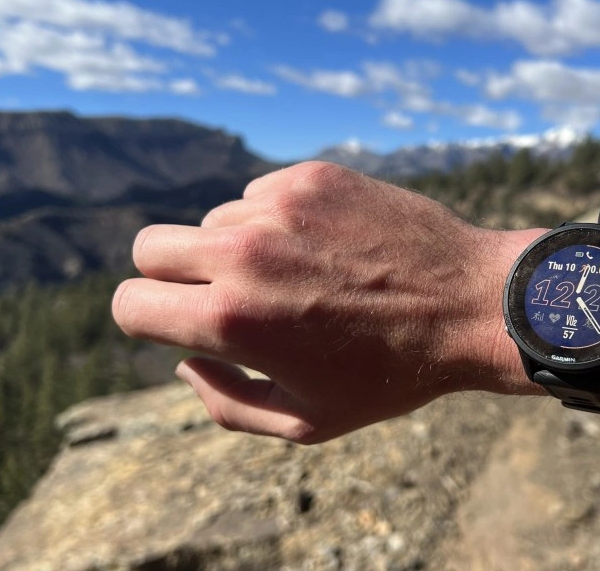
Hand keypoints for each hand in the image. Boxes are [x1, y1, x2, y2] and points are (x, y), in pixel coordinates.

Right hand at [113, 162, 545, 443]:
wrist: (471, 305)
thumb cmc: (391, 374)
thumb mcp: (306, 421)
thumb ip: (227, 402)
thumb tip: (184, 362)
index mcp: (232, 320)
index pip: (129, 304)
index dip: (147, 322)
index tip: (179, 326)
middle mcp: (243, 253)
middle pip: (149, 248)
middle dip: (172, 278)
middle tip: (224, 298)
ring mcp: (278, 207)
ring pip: (212, 220)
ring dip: (236, 249)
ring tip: (300, 278)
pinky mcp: (312, 177)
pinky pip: (260, 195)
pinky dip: (278, 221)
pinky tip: (327, 248)